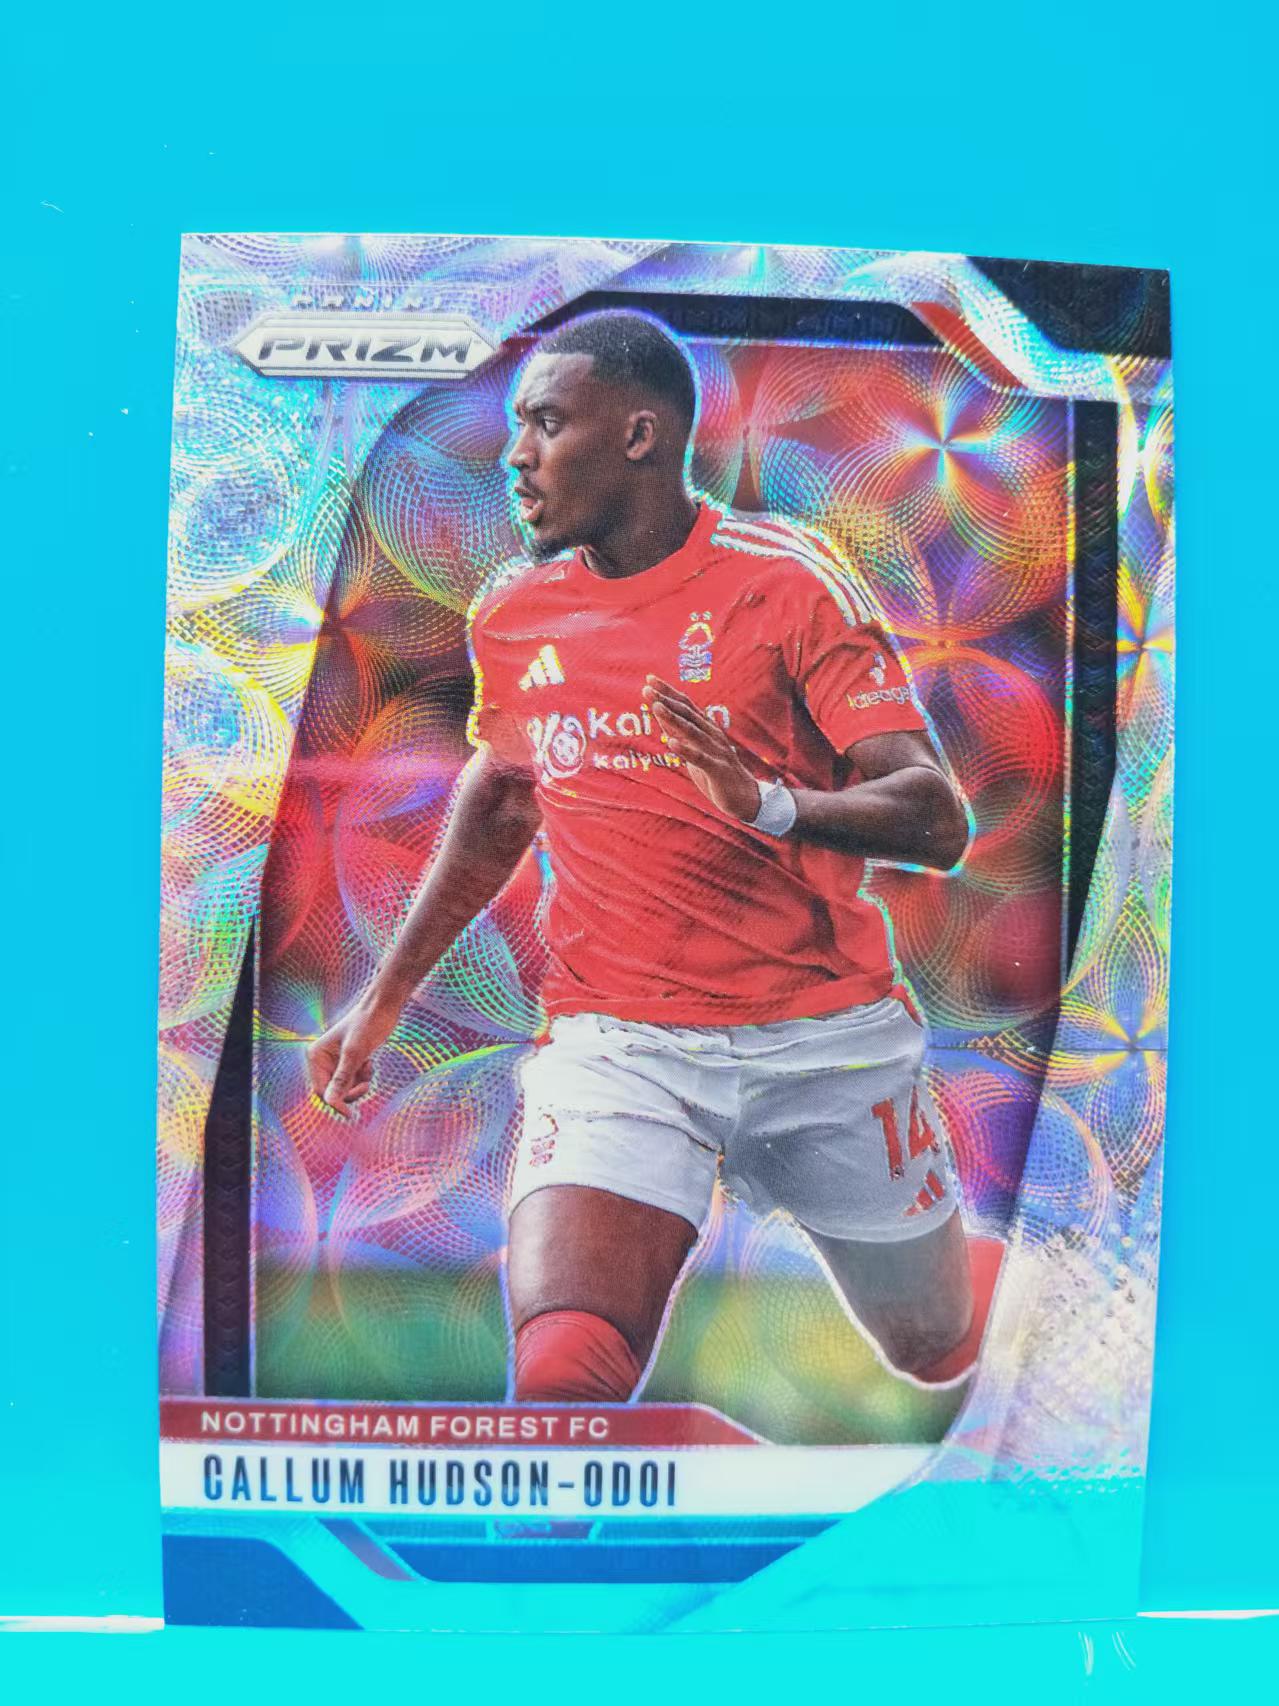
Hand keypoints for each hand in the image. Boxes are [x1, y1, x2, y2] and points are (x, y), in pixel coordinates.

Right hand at [306, 995, 399, 1119]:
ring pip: (344, 1088)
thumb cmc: (367, 1025)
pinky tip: (369, 1062)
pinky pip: (353, 1081)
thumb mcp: (355, 1053)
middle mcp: (322, 1060)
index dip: (335, 1103)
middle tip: (366, 1085)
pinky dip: (363, 1077)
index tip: (351, 1115)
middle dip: (350, 1091)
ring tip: (368, 1067)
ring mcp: (335, 1061)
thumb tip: (330, 1102)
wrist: (382, 1008)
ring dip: (359, 1083)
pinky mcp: (348, 1061)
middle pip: (332, 1092)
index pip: (321, 1091)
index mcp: (316, 1056)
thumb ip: (342, 1078)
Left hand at [642, 675, 760, 821]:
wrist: (745, 798)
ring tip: (656, 707)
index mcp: (706, 729)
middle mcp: (712, 735)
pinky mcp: (718, 770)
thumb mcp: (693, 750)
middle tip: (647, 687)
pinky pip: (700, 758)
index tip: (650, 678)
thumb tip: (659, 715)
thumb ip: (678, 734)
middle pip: (687, 713)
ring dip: (673, 719)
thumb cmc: (716, 774)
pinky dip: (686, 750)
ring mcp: (716, 751)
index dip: (668, 692)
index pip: (685, 705)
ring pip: (692, 731)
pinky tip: (671, 743)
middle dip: (666, 699)